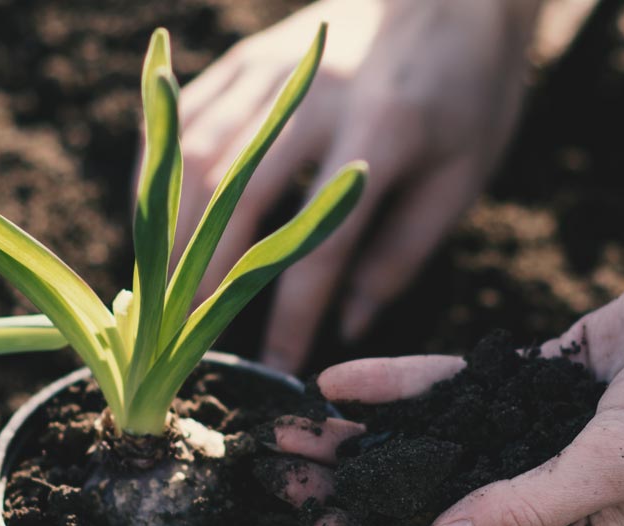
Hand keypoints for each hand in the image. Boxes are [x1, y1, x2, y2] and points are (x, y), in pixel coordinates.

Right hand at [174, 0, 539, 372]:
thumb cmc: (468, 92)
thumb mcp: (462, 178)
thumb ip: (402, 254)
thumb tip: (348, 325)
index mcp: (384, 129)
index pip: (320, 244)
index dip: (293, 316)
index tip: (276, 370)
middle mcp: (315, 94)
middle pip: (237, 197)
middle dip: (205, 278)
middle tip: (189, 341)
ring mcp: (270, 68)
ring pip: (196, 158)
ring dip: (170, 232)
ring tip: (161, 293)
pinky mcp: (244, 57)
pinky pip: (183, 121)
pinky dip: (158, 177)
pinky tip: (155, 224)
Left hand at [270, 221, 623, 525]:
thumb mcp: (621, 463)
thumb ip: (524, 507)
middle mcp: (560, 503)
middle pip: (436, 513)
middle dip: (358, 499)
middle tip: (280, 481)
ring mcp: (552, 439)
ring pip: (439, 451)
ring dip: (367, 443)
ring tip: (290, 433)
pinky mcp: (552, 380)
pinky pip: (462, 389)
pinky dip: (405, 386)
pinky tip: (341, 381)